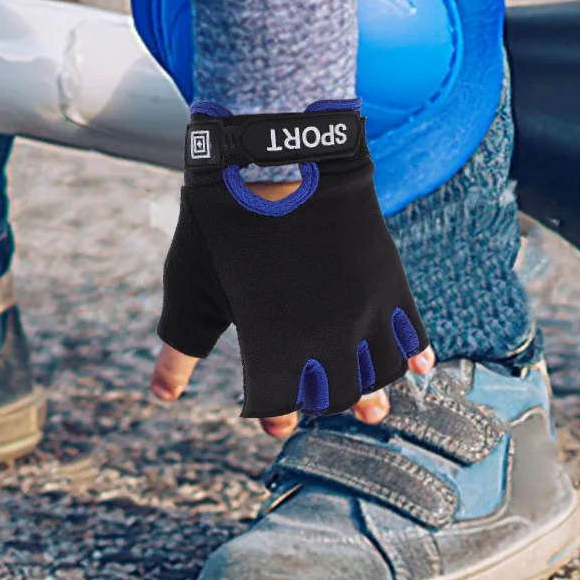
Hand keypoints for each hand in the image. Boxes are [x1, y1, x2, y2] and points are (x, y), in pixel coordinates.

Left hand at [151, 176, 435, 438]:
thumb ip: (180, 350)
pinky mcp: (387, 280)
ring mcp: (361, 310)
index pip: (280, 405)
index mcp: (271, 347)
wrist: (274, 157)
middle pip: (338, 396)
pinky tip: (417, 365)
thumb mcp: (190, 288)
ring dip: (376, 393)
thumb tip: (161, 395)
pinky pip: (412, 331)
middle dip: (330, 408)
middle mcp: (323, 338)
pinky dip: (416, 353)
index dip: (276, 417)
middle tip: (328, 410)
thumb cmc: (221, 223)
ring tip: (373, 406)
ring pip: (381, 373)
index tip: (274, 422)